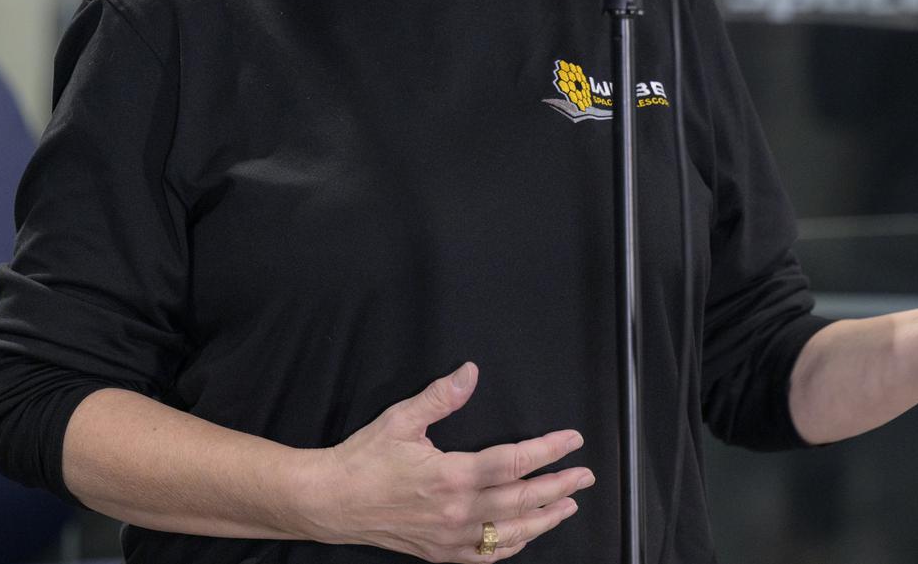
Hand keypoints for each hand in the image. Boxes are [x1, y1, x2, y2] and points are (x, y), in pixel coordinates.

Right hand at [293, 362, 592, 560]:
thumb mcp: (402, 418)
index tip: (572, 440)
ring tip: (568, 506)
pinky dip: (511, 546)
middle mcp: (456, 511)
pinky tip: (525, 537)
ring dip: (544, 519)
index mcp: (451, 475)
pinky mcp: (439, 553)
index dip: (547, 451)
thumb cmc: (364, 458)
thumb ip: (441, 396)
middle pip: (521, 501)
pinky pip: (484, 555)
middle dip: (558, 486)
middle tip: (586, 475)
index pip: (513, 463)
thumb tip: (471, 372)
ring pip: (509, 532)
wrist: (331, 502)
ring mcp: (449, 538)